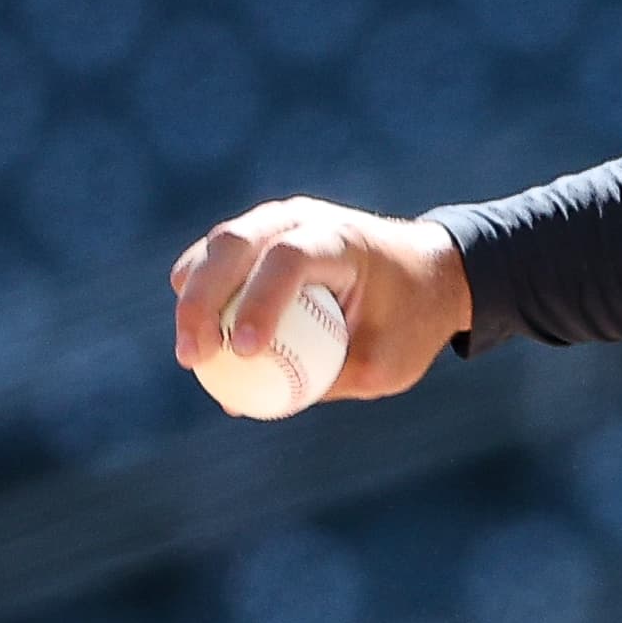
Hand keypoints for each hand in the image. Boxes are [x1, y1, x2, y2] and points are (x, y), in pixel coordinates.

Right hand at [169, 199, 473, 402]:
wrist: (430, 274)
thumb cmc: (410, 322)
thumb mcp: (384, 364)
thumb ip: (320, 381)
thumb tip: (240, 404)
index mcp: (343, 240)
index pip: (288, 259)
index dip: (259, 302)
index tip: (245, 352)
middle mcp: (304, 218)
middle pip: (234, 244)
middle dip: (202, 301)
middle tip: (192, 358)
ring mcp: (278, 220)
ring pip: (216, 247)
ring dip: (193, 297)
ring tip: (192, 355)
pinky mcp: (262, 234)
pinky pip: (218, 258)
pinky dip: (200, 291)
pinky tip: (196, 334)